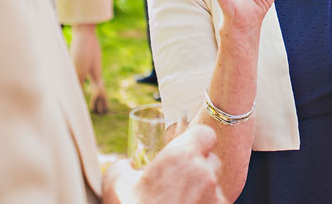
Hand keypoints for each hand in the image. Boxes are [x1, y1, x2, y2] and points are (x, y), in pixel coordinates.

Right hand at [102, 125, 226, 203]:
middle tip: (177, 182)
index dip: (195, 141)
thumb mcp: (115, 185)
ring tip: (178, 203)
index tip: (185, 150)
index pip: (205, 134)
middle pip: (212, 161)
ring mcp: (216, 199)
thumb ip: (122, 166)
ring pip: (215, 187)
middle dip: (198, 168)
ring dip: (201, 192)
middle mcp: (205, 175)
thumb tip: (124, 165)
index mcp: (182, 157)